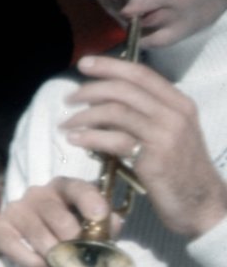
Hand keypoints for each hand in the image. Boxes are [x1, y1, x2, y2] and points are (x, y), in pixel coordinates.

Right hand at [0, 176, 113, 266]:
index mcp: (63, 188)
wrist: (37, 249)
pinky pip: (9, 241)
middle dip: (70, 237)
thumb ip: (105, 225)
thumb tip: (111, 225)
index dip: (89, 200)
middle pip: (54, 212)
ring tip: (62, 266)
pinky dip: (28, 258)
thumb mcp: (92, 228)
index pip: (76, 187)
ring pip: (35, 231)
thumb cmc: (70, 235)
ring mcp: (15, 208)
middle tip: (79, 255)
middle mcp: (37, 193)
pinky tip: (41, 266)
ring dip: (52, 253)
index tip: (99, 218)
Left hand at [64, 55, 226, 238]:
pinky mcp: (154, 158)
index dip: (109, 65)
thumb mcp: (167, 134)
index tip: (84, 63)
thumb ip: (142, 115)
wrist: (201, 202)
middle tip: (68, 99)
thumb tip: (100, 102)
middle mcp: (175, 114)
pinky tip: (75, 139)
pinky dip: (89, 137)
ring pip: (115, 112)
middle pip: (123, 89)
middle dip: (89, 90)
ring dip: (83, 116)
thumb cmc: (178, 169)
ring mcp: (166, 135)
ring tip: (66, 124)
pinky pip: (114, 140)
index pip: (141, 74)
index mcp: (179, 103)